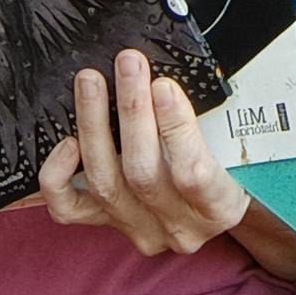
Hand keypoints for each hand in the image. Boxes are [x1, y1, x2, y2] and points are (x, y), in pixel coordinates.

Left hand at [39, 49, 249, 255]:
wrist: (210, 210)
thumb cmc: (231, 170)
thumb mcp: (235, 149)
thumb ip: (208, 122)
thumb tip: (166, 80)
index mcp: (218, 208)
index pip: (193, 174)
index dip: (176, 128)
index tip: (163, 86)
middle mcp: (176, 227)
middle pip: (143, 172)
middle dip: (132, 111)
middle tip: (128, 65)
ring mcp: (138, 229)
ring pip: (105, 182)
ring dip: (94, 125)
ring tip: (92, 83)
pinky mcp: (106, 226)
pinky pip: (68, 208)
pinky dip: (60, 174)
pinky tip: (67, 141)